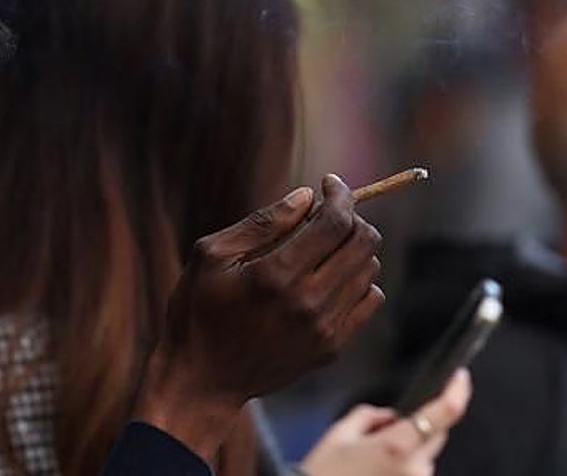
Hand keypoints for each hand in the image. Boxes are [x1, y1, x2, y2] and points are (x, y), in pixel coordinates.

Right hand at [135, 174, 383, 461]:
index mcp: (275, 275)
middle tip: (327, 212)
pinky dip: (359, 279)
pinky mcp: (331, 349)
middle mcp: (308, 303)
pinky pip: (369, 300)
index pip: (335, 222)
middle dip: (351, 215)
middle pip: (362, 242)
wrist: (200, 382)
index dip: (339, 193)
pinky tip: (331, 276)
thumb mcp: (211, 256)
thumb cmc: (196, 312)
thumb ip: (262, 223)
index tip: (328, 183)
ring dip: (353, 247)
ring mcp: (324, 330)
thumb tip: (306, 197)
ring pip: (369, 269)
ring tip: (324, 245)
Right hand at [301, 370, 472, 475]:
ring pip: (425, 456)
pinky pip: (416, 473)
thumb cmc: (325, 475)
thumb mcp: (340, 434)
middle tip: (381, 432)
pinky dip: (403, 466)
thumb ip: (369, 416)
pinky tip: (376, 471)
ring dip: (408, 449)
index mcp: (398, 445)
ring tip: (371, 460)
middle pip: (437, 434)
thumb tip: (388, 417)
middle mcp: (415, 468)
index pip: (443, 413)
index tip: (460, 377)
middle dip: (418, 425)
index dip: (457, 391)